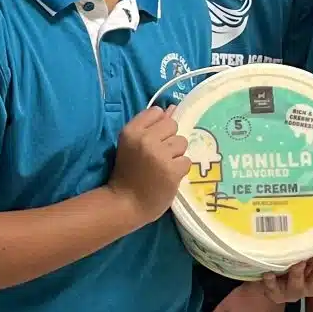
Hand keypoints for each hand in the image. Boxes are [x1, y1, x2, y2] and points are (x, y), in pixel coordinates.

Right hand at [109, 106, 189, 223]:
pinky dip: (180, 169)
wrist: (126, 204)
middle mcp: (144, 139)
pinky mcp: (172, 170)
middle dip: (168, 139)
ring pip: (182, 142)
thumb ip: (152, 125)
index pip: (156, 112)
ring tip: (162, 167)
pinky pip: (186, 160)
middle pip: (172, 125)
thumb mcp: (133, 144)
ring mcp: (159, 155)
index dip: (157, 126)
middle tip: (157, 156)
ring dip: (176, 155)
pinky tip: (167, 176)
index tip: (150, 141)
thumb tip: (173, 107)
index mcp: (131, 131)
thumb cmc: (128, 173)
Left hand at [260, 244, 312, 303]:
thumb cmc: (293, 265)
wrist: (271, 284)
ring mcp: (295, 292)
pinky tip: (269, 274)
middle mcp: (312, 285)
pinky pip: (274, 290)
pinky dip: (271, 282)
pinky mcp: (277, 296)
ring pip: (299, 286)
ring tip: (296, 262)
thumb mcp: (307, 255)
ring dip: (298, 272)